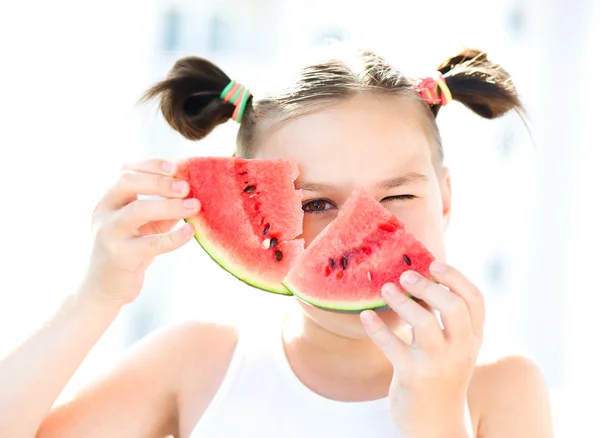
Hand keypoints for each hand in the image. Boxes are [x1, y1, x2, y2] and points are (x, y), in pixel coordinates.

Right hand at [81, 159, 199, 305]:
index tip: (174, 166)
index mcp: (108, 200)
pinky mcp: (120, 257)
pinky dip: (175, 236)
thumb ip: (163, 209)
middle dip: (159, 182)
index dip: (150, 166)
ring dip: (169, 205)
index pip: (125, 172)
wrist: (103, 288)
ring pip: (137, 210)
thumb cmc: (128, 250)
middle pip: (127, 183)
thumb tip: (192, 192)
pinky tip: (191, 231)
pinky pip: (151, 243)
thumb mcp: (144, 226)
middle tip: (186, 187)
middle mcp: (104, 213)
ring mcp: (109, 234)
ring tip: (194, 205)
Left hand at [360, 261, 484, 437]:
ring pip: (424, 322)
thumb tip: (422, 280)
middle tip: (406, 275)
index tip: (434, 264)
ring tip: (386, 289)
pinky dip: (376, 327)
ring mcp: (437, 364)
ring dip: (401, 301)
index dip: (456, 277)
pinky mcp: (412, 376)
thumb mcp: (455, 350)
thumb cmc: (441, 377)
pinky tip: (366, 316)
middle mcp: (460, 351)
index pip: (475, 300)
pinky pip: (391, 344)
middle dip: (428, 286)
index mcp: (473, 340)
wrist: (435, 425)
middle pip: (453, 307)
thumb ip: (446, 321)